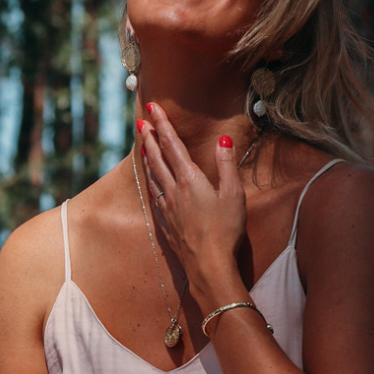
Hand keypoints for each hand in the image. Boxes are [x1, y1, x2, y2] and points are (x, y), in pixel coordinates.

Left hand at [139, 105, 247, 301]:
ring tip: (144, 147)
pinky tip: (151, 185)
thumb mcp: (233, 194)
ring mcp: (168, 208)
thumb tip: (223, 140)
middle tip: (140, 122)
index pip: (172, 145)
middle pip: (157, 158)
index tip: (153, 108)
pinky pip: (156, 197)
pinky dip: (152, 183)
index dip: (162, 124)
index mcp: (190, 180)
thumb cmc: (225, 230)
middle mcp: (174, 191)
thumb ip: (227, 165)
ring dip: (148, 159)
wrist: (208, 266)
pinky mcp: (167, 224)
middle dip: (149, 137)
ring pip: (153, 177)